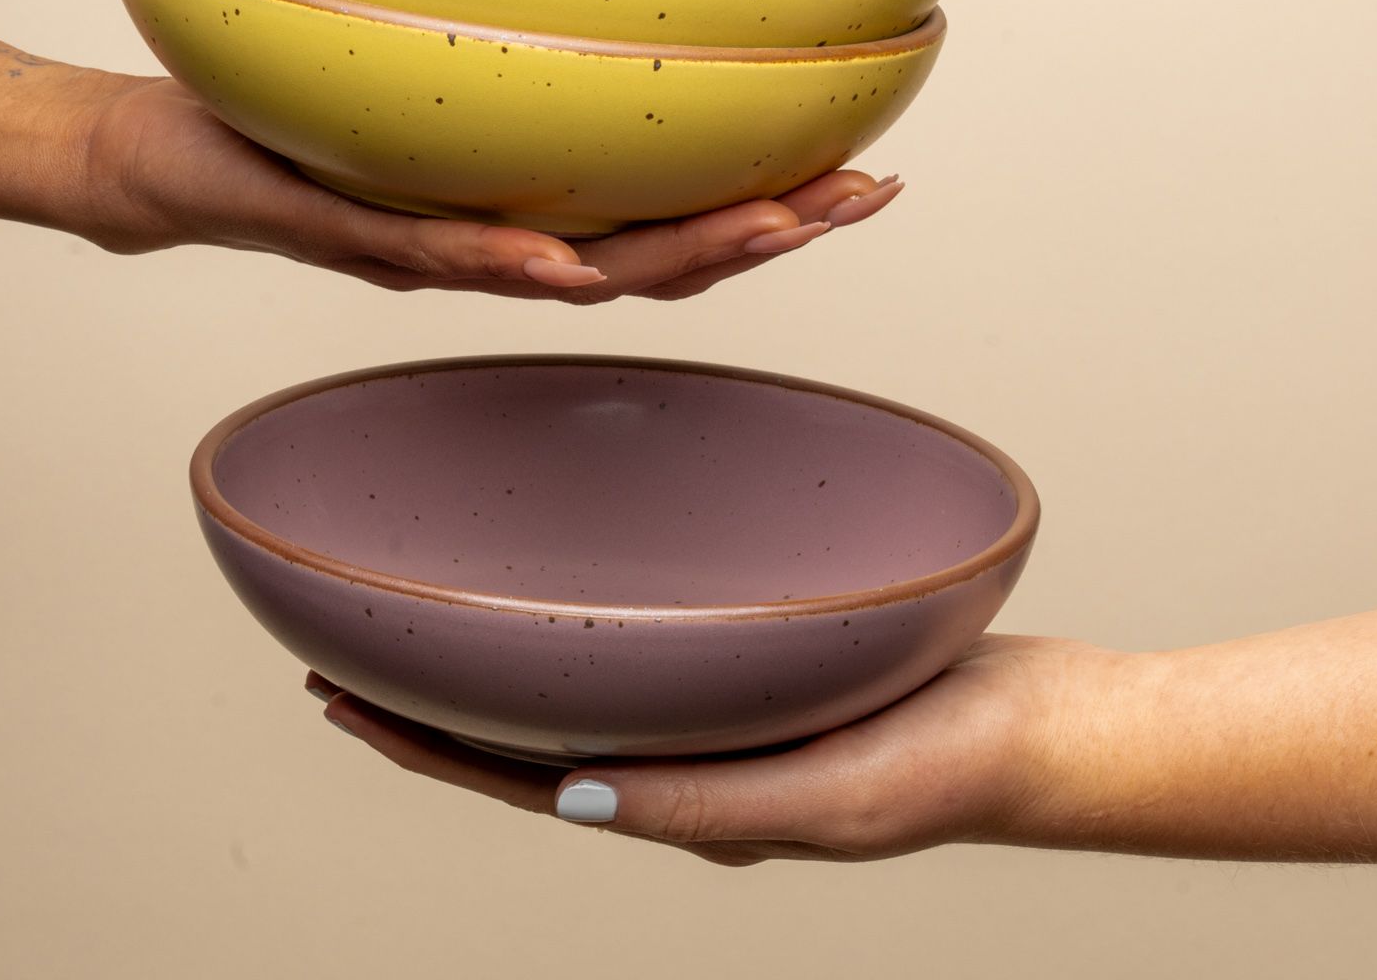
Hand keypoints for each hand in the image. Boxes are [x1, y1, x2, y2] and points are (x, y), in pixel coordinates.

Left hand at [76, 71, 901, 298]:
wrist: (160, 158)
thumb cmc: (294, 105)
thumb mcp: (425, 49)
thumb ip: (509, 25)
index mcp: (530, 198)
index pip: (674, 213)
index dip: (777, 201)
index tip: (868, 169)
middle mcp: (496, 239)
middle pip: (657, 258)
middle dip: (770, 231)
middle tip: (864, 196)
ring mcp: (426, 246)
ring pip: (575, 270)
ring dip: (679, 253)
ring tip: (772, 223)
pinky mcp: (342, 229)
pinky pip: (432, 253)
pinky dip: (504, 259)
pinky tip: (565, 260)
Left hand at [304, 595, 1376, 867]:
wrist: (1041, 728)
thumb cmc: (943, 767)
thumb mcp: (823, 799)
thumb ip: (702, 803)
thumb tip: (565, 792)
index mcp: (682, 805)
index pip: (517, 779)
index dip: (419, 744)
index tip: (334, 693)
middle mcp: (686, 761)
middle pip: (530, 730)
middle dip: (434, 695)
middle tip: (346, 636)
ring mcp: (721, 714)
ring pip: (584, 682)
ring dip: (504, 652)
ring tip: (439, 599)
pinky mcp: (762, 664)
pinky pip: (652, 643)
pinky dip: (593, 616)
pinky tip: (584, 572)